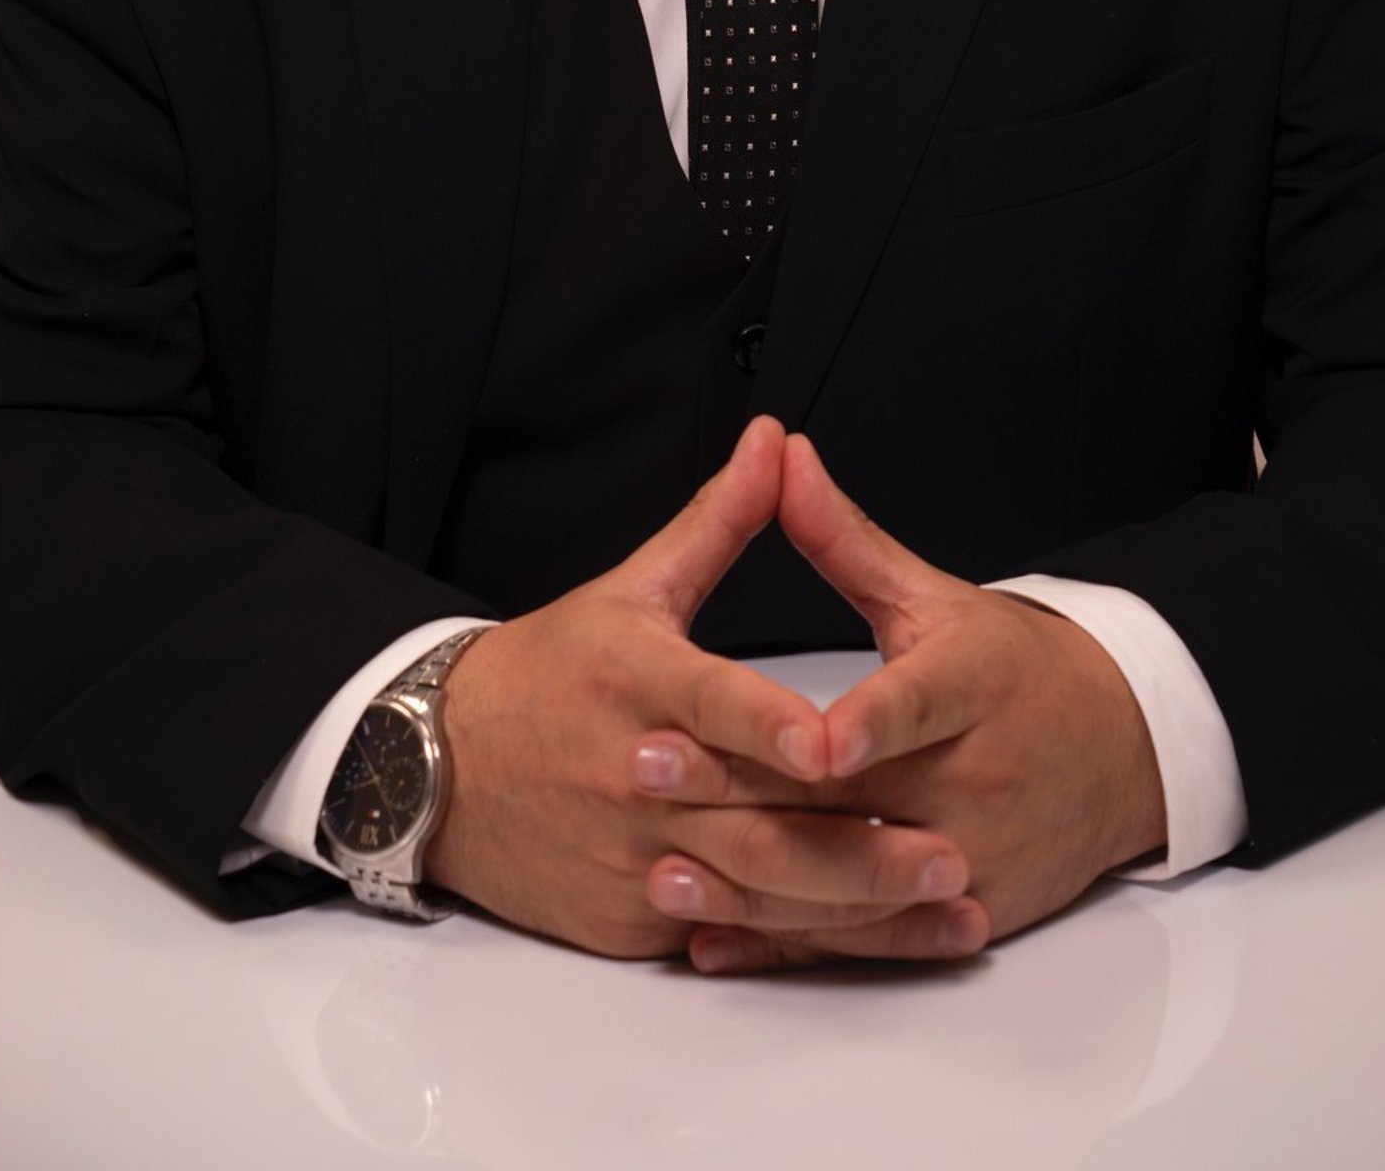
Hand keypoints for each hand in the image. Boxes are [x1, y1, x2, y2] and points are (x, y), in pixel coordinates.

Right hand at [425, 416, 978, 960]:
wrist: (434, 766)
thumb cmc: (547, 671)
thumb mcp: (630, 587)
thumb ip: (718, 521)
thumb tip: (774, 443)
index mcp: (637, 683)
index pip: (713, 704)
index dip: (771, 724)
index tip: (832, 742)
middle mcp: (633, 777)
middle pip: (753, 819)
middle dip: (856, 842)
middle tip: (949, 847)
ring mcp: (630, 858)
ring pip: (753, 890)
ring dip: (851, 903)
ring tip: (939, 902)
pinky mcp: (626, 919)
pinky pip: (720, 934)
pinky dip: (795, 942)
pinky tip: (872, 941)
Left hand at [633, 434, 1167, 973]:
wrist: (1119, 751)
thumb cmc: (1013, 668)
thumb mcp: (934, 596)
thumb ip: (846, 538)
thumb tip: (783, 455)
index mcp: (974, 686)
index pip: (916, 703)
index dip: (863, 724)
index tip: (805, 738)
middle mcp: (977, 779)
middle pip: (855, 797)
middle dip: (745, 787)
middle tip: (647, 764)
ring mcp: (970, 857)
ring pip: (850, 884)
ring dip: (751, 885)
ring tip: (660, 865)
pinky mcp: (958, 912)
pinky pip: (861, 939)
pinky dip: (783, 943)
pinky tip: (711, 938)